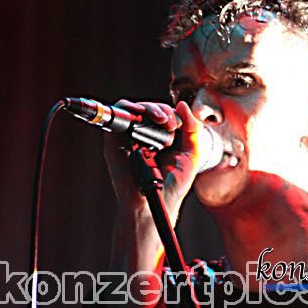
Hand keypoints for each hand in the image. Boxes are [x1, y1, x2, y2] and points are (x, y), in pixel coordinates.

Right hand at [102, 99, 201, 222]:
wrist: (158, 201)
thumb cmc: (173, 183)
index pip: (163, 113)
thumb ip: (192, 129)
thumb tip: (183, 105)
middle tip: (170, 124)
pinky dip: (126, 109)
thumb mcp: (192, 153)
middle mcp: (144, 136)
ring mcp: (129, 138)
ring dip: (148, 108)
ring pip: (133, 109)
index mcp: (162, 137)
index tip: (178, 125)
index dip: (171, 113)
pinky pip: (116, 117)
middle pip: (148, 109)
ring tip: (160, 119)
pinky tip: (139, 113)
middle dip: (161, 110)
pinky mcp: (115, 142)